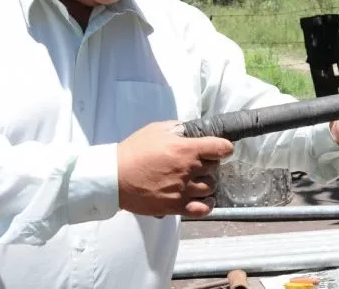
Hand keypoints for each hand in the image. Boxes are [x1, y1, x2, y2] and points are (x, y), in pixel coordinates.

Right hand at [116, 120, 233, 217]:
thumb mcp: (156, 130)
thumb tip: (192, 131)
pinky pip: (202, 209)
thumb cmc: (134, 151)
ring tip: (196, 180)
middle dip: (209, 164)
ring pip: (210, 188)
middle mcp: (188, 170)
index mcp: (186, 149)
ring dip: (206, 183)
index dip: (223, 148)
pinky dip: (207, 204)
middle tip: (197, 163)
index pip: (221, 148)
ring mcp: (183, 190)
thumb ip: (178, 128)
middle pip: (214, 168)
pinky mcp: (175, 206)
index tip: (220, 149)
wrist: (114, 177)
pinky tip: (203, 199)